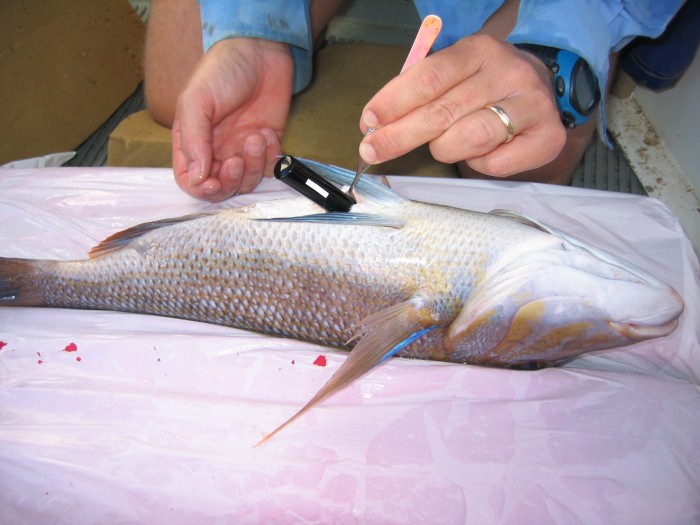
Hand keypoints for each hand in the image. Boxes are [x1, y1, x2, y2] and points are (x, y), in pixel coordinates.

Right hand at [172, 38, 292, 201]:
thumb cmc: (222, 70)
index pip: (190, 180)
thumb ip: (193, 140)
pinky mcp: (267, 145)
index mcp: (192, 142)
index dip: (201, 189)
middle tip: (238, 160)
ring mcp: (242, 149)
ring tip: (256, 136)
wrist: (261, 51)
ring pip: (247, 181)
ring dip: (254, 165)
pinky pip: (269, 168)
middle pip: (221, 187)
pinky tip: (268, 132)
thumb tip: (195, 177)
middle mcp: (217, 150)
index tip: (214, 183)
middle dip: (231, 180)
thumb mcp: (197, 100)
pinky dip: (271, 157)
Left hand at [358, 35, 566, 178]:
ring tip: (442, 146)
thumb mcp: (456, 75)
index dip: (394, 102)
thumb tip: (377, 124)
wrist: (543, 90)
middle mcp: (509, 72)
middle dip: (401, 134)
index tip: (369, 121)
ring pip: (471, 137)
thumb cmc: (486, 87)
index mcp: (480, 50)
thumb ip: (421, 93)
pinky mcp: (548, 138)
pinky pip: (496, 163)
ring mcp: (532, 105)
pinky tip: (479, 153)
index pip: (430, 77)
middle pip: (444, 110)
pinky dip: (478, 164)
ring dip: (445, 148)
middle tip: (373, 150)